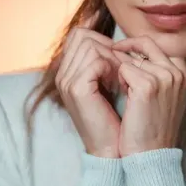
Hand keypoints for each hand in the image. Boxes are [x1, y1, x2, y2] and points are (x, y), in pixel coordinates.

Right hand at [55, 26, 132, 157]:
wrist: (114, 150)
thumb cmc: (116, 119)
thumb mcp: (109, 85)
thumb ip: (106, 63)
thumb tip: (117, 40)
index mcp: (67, 73)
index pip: (79, 35)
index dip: (102, 40)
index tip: (120, 58)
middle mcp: (62, 75)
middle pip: (82, 36)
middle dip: (108, 47)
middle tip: (123, 68)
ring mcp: (66, 81)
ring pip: (90, 45)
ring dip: (112, 57)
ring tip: (122, 78)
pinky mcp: (76, 89)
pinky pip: (95, 60)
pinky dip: (112, 67)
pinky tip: (120, 83)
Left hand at [111, 36, 185, 156]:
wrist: (151, 153)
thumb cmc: (152, 126)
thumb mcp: (163, 95)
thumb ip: (156, 72)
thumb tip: (133, 51)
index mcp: (183, 72)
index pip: (157, 45)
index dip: (138, 47)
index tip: (123, 54)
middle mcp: (177, 71)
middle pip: (145, 43)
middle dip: (125, 48)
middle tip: (110, 54)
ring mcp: (164, 77)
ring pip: (131, 58)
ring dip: (121, 71)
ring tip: (123, 90)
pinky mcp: (147, 85)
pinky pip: (123, 69)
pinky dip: (118, 80)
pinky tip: (123, 95)